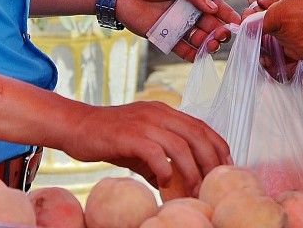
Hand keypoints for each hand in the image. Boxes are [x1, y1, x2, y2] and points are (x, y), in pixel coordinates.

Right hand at [57, 101, 230, 195]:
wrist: (77, 127)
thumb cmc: (109, 137)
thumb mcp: (140, 144)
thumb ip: (160, 158)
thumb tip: (175, 181)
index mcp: (165, 112)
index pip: (202, 126)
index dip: (218, 146)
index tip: (226, 167)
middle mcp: (159, 112)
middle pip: (197, 134)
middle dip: (211, 160)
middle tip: (213, 184)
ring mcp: (144, 122)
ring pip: (180, 144)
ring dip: (191, 170)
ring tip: (193, 190)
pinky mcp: (129, 134)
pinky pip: (155, 152)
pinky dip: (165, 168)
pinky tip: (164, 182)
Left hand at [115, 0, 240, 61]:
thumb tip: (213, 8)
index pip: (215, 5)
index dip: (227, 13)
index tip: (238, 22)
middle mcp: (188, 11)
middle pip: (210, 24)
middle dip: (220, 30)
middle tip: (224, 34)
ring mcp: (178, 25)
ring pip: (199, 38)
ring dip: (209, 42)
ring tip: (213, 43)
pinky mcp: (166, 38)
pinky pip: (183, 49)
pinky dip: (193, 54)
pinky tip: (200, 55)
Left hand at [253, 0, 302, 62]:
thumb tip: (258, 2)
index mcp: (278, 16)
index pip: (252, 25)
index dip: (251, 19)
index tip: (254, 13)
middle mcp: (284, 36)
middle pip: (267, 32)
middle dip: (271, 23)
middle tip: (284, 11)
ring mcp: (296, 48)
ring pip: (280, 41)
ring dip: (283, 33)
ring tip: (300, 19)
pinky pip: (293, 51)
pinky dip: (294, 44)